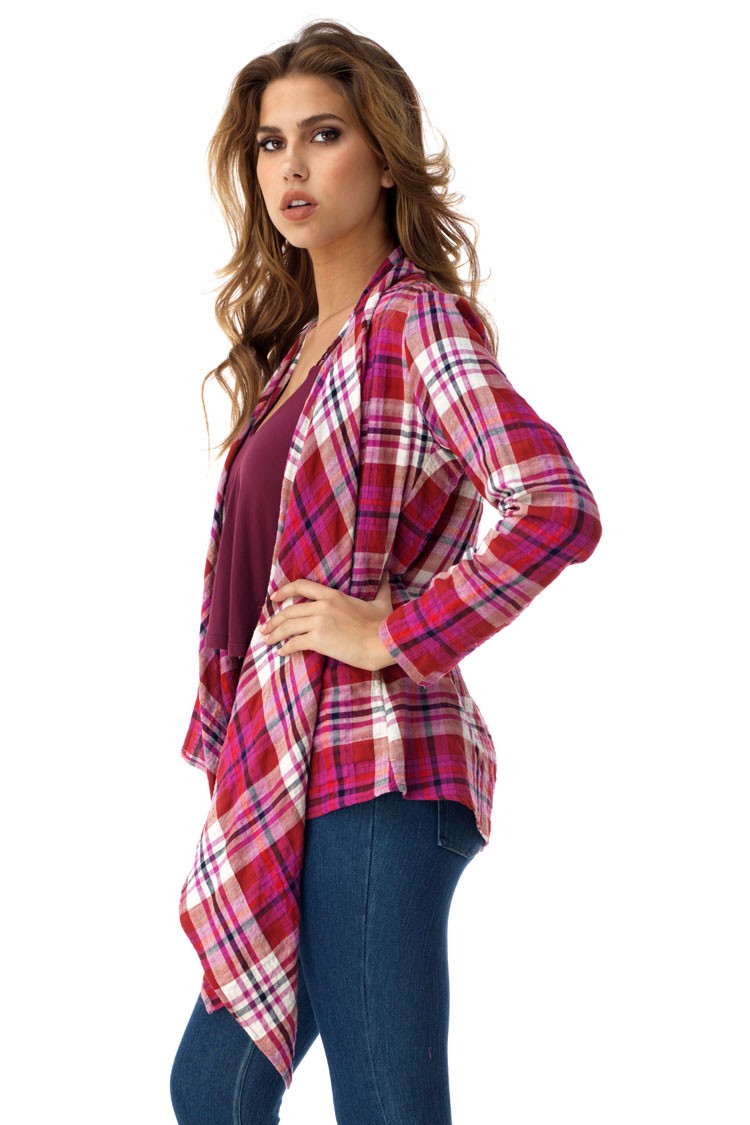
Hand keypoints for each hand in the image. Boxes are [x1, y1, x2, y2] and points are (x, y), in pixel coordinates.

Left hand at [260, 573, 396, 671]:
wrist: (384, 642)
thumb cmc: (384, 624)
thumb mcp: (381, 602)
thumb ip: (381, 588)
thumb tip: (388, 575)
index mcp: (333, 595)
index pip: (301, 586)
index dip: (284, 591)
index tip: (273, 598)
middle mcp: (322, 606)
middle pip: (289, 611)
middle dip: (274, 621)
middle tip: (265, 628)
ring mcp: (319, 622)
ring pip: (288, 627)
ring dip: (275, 634)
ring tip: (267, 641)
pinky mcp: (318, 640)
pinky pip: (295, 643)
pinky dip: (285, 648)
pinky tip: (281, 653)